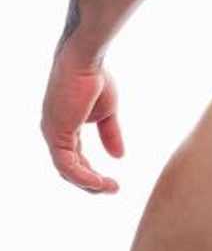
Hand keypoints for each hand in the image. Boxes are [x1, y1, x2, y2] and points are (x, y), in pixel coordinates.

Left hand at [40, 49, 124, 193]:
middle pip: (69, 169)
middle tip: (111, 189)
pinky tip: (100, 182)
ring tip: (110, 188)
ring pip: (67, 171)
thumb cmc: (96, 78)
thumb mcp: (107, 113)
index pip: (75, 158)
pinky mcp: (56, 134)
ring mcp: (53, 134)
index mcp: (65, 127)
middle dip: (90, 183)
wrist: (87, 61)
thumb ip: (110, 134)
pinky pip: (68, 165)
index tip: (112, 182)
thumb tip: (119, 157)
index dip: (92, 172)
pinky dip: (84, 176)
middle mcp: (54, 133)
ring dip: (89, 183)